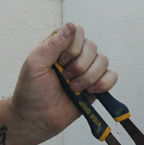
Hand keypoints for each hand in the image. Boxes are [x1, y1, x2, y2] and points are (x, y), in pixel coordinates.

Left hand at [9, 23, 117, 143]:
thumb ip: (53, 45)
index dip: (73, 46)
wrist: (37, 118)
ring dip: (89, 76)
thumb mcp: (35, 64)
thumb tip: (71, 26)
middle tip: (66, 78)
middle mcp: (75, 55)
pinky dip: (104, 83)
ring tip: (74, 88)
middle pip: (92, 46)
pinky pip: (112, 76)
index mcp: (60, 46)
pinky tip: (90, 91)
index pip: (77, 32)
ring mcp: (87, 70)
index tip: (60, 62)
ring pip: (103, 61)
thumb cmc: (31, 91)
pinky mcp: (96, 86)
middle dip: (80, 65)